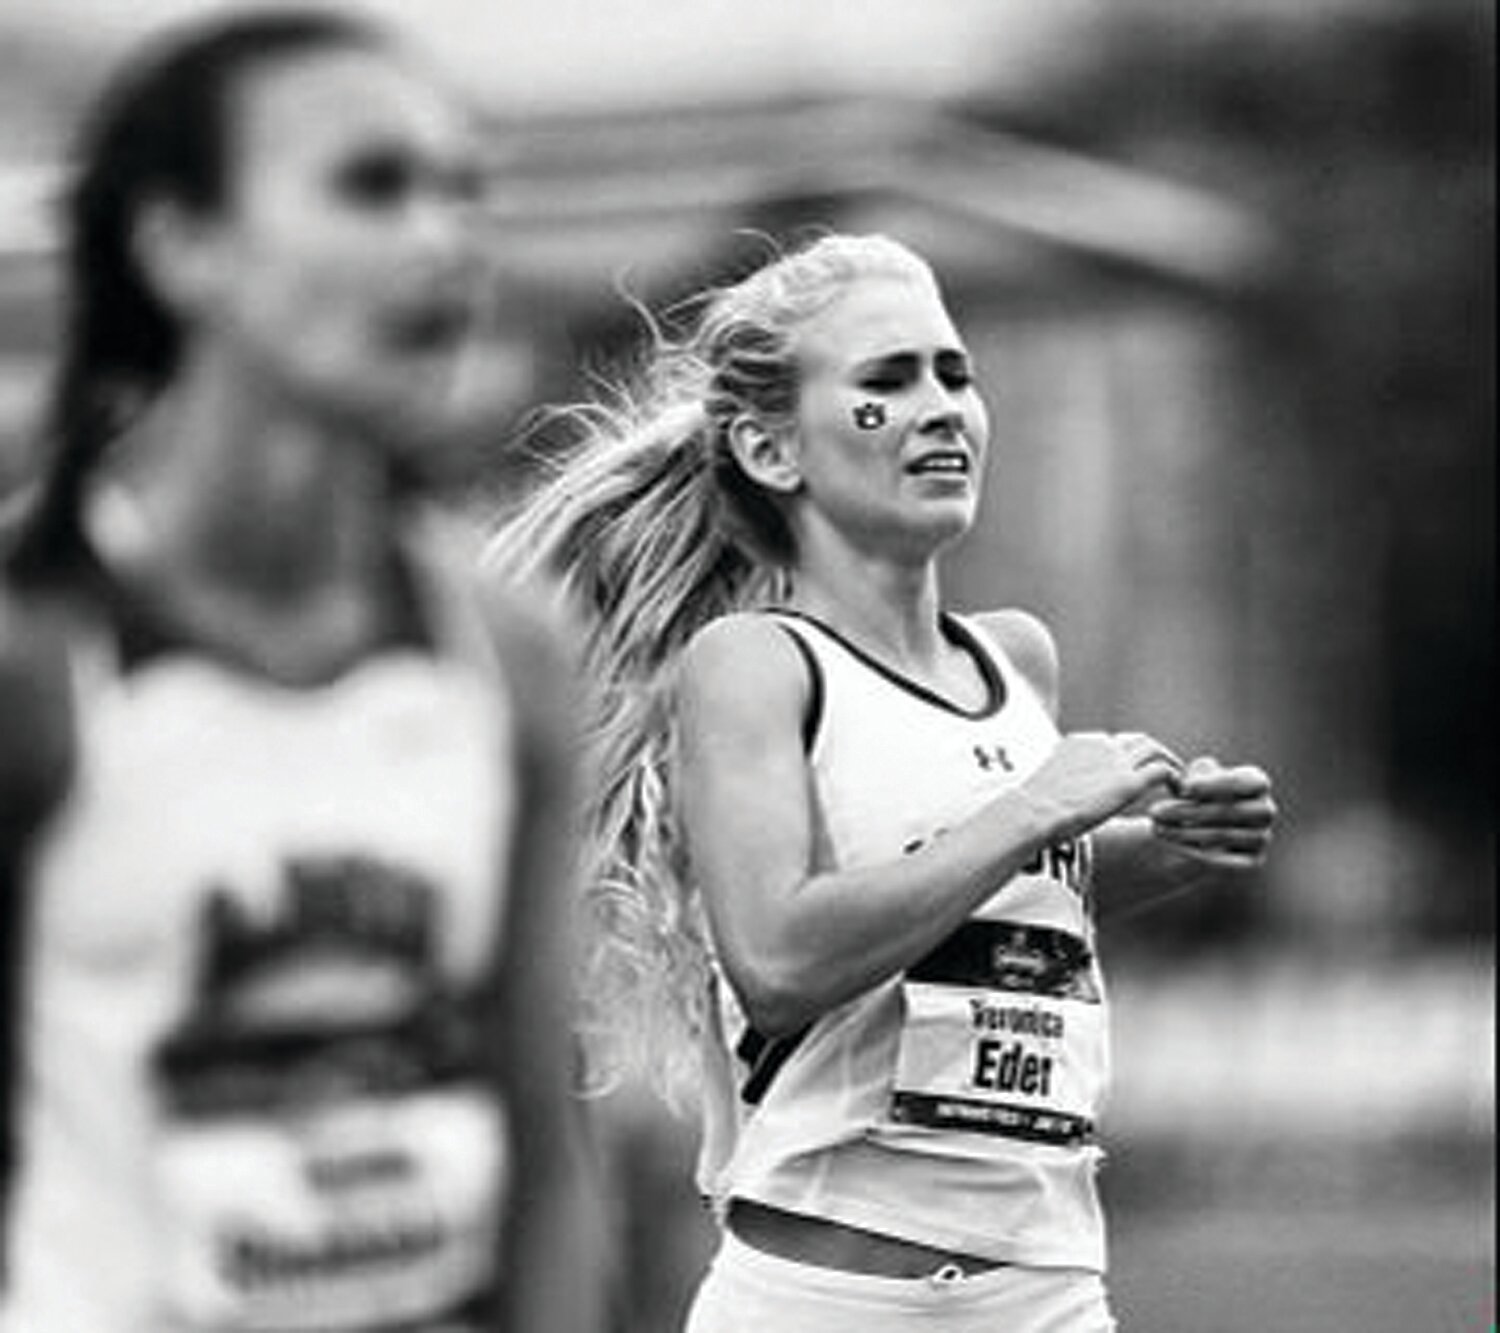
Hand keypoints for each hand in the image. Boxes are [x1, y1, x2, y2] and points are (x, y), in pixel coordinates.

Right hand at [1019, 731, 1185, 840]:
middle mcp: (1100, 745)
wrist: (1033, 811)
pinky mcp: (1128, 783)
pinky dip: (1173, 777)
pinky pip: (1161, 771)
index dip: (1128, 755)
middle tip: (1166, 768)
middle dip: (1155, 752)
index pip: (1113, 741)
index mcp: (1079, 743)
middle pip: (1138, 740)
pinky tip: (1177, 791)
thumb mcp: (1048, 782)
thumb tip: (1063, 796)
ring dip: (1169, 761)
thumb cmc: (1033, 808)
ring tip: (1177, 778)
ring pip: (1154, 749)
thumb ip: (1064, 781)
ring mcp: (1116, 762)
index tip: (1133, 769)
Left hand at [1146, 755, 1274, 868]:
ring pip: (1222, 835)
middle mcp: (1266, 810)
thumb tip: (1186, 784)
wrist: (1197, 829)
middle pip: (1230, 811)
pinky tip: (1170, 846)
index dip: (1216, 784)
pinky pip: (1224, 860)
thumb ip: (1194, 776)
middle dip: (1189, 811)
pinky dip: (1194, 852)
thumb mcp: (1192, 780)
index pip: (1246, 781)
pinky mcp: (1253, 861)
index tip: (1182, 787)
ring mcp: (1262, 837)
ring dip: (1185, 832)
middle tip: (1154, 811)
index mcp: (1258, 783)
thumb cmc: (1194, 794)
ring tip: (1155, 827)